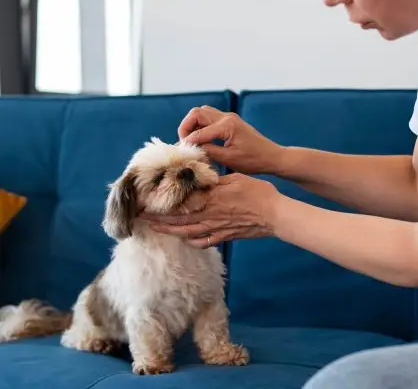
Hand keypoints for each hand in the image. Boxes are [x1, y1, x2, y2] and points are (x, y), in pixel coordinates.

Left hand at [140, 173, 279, 247]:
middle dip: (157, 219)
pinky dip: (191, 241)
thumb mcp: (234, 178)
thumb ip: (214, 181)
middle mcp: (208, 216)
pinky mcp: (224, 237)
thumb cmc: (257, 193)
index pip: (178, 203)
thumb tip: (198, 179)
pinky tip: (184, 239)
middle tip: (140, 218)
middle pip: (177, 219)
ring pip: (186, 232)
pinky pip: (202, 242)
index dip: (160, 205)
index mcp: (209, 199)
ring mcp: (215, 229)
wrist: (274, 215)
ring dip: (168, 230)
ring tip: (154, 228)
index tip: (145, 203)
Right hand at [178, 105, 284, 174]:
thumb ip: (209, 151)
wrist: (271, 156)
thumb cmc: (253, 160)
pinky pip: (210, 118)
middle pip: (197, 113)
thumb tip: (192, 148)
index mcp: (227, 126)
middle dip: (186, 127)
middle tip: (184, 143)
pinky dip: (201, 126)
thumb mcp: (229, 159)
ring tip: (191, 142)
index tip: (182, 153)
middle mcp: (227, 117)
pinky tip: (201, 140)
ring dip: (193, 125)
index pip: (199, 132)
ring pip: (202, 113)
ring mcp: (229, 117)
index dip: (188, 142)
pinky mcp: (230, 121)